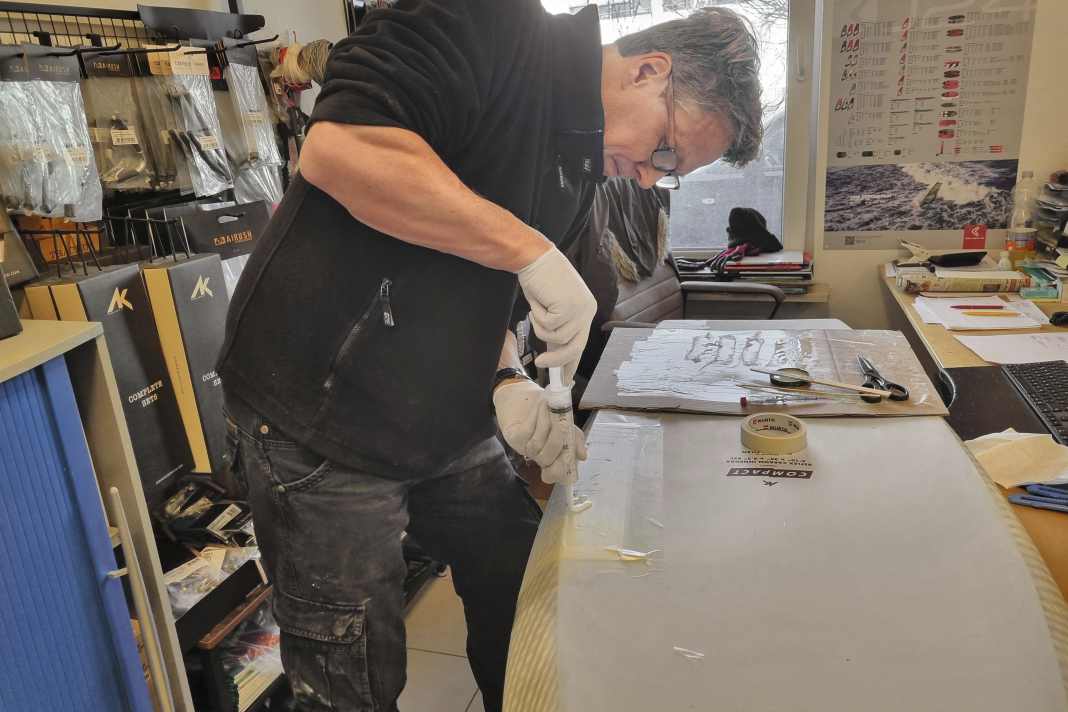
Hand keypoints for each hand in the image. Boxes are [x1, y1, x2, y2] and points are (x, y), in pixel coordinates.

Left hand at [493, 379, 587, 483]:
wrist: (521, 395)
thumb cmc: (545, 410)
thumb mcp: (565, 422)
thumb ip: (574, 438)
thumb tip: (582, 455)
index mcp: (551, 455)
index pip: (554, 474)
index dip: (560, 471)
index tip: (569, 456)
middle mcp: (536, 455)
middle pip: (547, 460)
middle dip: (556, 442)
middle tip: (564, 424)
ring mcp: (523, 447)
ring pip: (537, 444)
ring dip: (546, 423)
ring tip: (550, 406)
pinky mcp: (512, 436)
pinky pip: (527, 432)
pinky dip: (536, 417)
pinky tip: (541, 406)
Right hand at [517, 246, 596, 384]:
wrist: (535, 258)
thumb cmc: (540, 280)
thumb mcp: (550, 309)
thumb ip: (556, 330)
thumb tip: (553, 356)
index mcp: (586, 310)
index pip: (580, 342)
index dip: (572, 362)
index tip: (565, 379)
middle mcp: (587, 310)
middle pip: (575, 347)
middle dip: (557, 360)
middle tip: (540, 363)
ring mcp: (580, 309)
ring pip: (557, 338)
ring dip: (540, 326)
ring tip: (536, 309)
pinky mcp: (568, 308)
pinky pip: (548, 326)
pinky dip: (537, 316)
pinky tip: (538, 301)